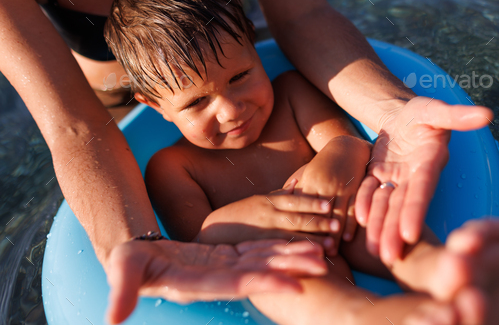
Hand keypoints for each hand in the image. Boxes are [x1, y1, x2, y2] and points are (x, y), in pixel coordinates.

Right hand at [106, 238, 326, 323]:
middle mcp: (218, 277)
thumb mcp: (122, 272)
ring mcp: (225, 265)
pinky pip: (258, 249)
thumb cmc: (127, 263)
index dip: (265, 283)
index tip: (293, 285)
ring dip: (291, 257)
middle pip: (260, 273)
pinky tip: (300, 243)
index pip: (237, 283)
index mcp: (198, 282)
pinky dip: (279, 246)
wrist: (136, 255)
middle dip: (290, 270)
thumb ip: (122, 292)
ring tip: (322, 253)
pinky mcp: (227, 254)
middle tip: (323, 264)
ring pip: (264, 261)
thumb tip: (112, 319)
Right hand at [198, 179, 337, 249]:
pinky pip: (278, 251)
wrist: (211, 232)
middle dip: (318, 221)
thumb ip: (278, 195)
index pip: (294, 200)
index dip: (312, 202)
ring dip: (311, 240)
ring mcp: (261, 232)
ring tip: (331, 245)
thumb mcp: (257, 201)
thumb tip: (299, 183)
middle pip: (296, 217)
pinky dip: (294, 254)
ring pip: (290, 235)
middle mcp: (266, 215)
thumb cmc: (239, 215)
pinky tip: (309, 258)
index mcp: (267, 201)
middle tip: (337, 225)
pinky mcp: (256, 248)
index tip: (330, 204)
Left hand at [297, 136, 370, 253]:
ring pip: (336, 215)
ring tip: (331, 251)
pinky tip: (348, 238)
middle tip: (312, 254)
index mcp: (309, 181)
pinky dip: (350, 224)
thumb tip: (278, 203)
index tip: (292, 243)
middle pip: (318, 214)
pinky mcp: (355, 187)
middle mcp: (324, 184)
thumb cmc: (324, 164)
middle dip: (315, 235)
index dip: (298, 226)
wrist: (347, 147)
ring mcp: (341, 186)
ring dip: (333, 234)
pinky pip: (353, 208)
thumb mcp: (307, 173)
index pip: (301, 207)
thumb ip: (295, 189)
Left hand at [355, 97, 492, 262]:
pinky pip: (370, 192)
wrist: (400, 115)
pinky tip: (359, 220)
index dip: (416, 211)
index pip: (422, 191)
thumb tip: (487, 114)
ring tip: (375, 251)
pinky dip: (364, 204)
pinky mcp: (379, 176)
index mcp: (429, 163)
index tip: (410, 233)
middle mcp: (413, 176)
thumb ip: (457, 115)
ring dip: (380, 226)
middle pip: (403, 206)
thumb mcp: (436, 109)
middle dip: (395, 231)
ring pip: (387, 205)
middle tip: (389, 257)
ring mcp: (396, 178)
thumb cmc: (421, 112)